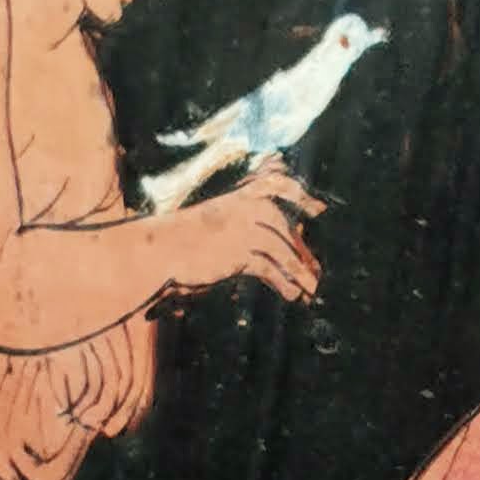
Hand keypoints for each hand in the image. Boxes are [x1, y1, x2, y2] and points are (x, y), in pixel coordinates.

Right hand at [182, 159, 325, 300]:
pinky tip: (293, 295)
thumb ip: (247, 226)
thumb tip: (287, 239)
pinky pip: (270, 268)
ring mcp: (242, 230)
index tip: (319, 210)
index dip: (299, 195)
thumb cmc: (187, 241)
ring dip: (300, 272)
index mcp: (238, 196)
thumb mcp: (219, 225)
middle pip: (285, 226)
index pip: (275, 184)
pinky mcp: (238, 253)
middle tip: (316, 272)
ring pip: (283, 250)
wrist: (159, 251)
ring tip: (311, 289)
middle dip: (302, 251)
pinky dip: (284, 283)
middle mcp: (244, 209)